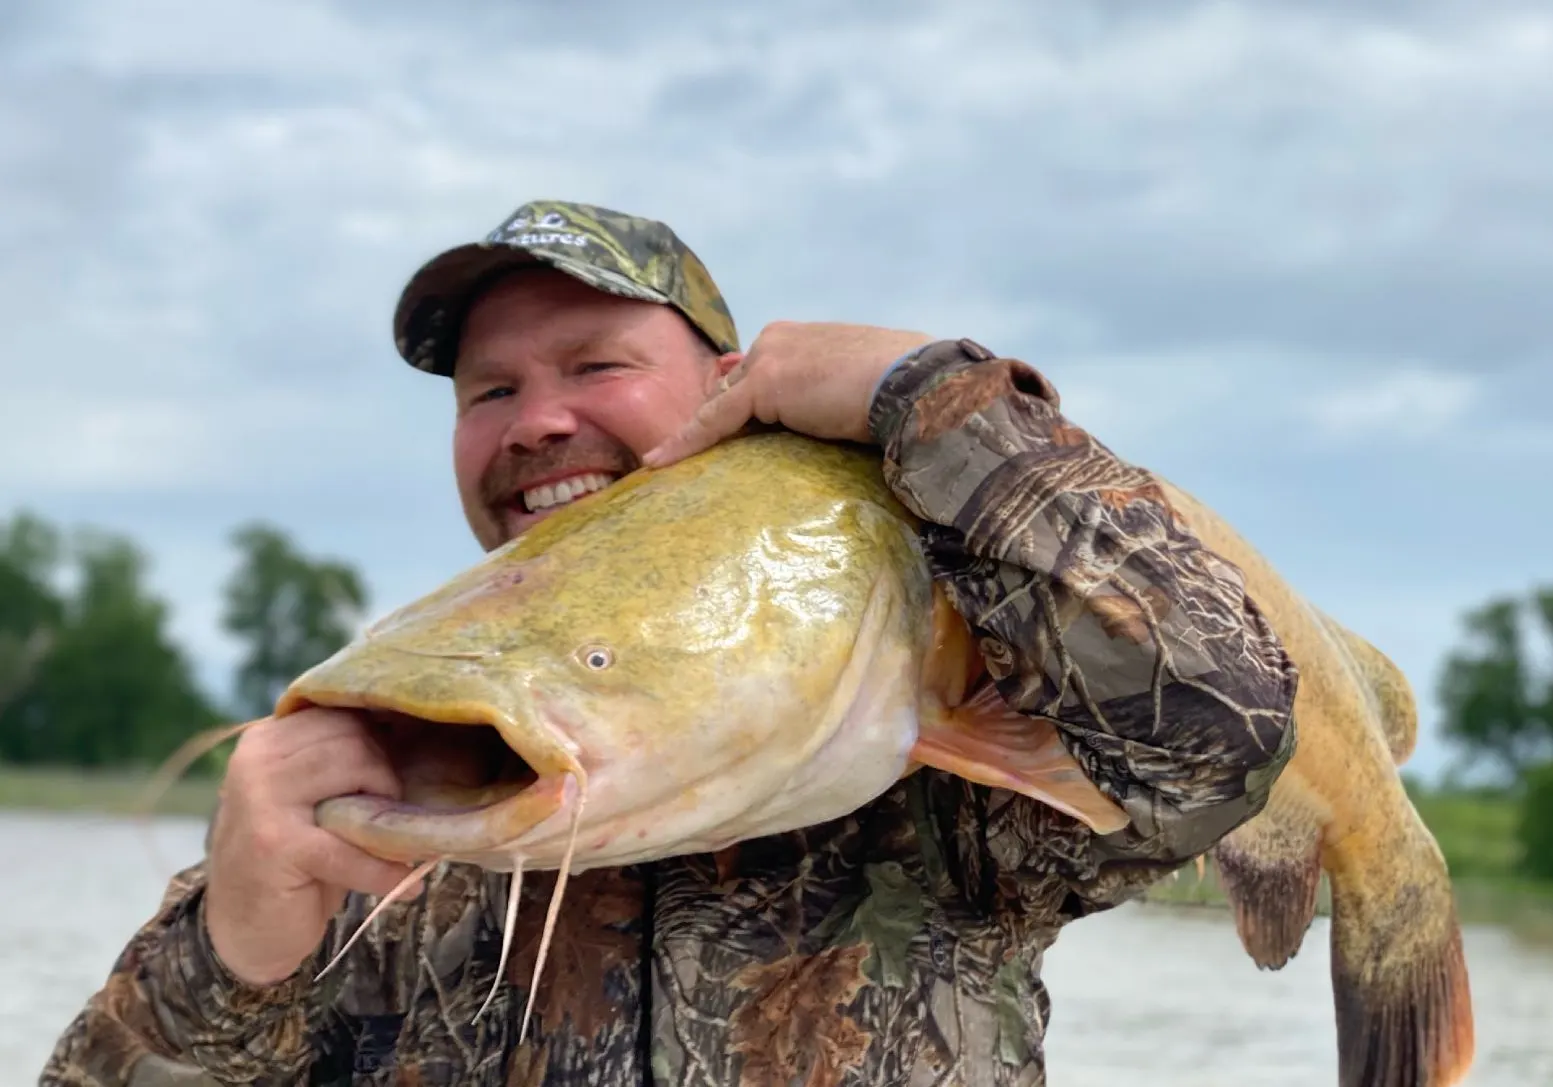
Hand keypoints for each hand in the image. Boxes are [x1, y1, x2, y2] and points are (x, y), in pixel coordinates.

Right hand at [203, 707, 421, 985]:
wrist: (243, 930)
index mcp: (264, 739)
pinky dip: (385, 868)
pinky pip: (352, 846)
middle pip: (353, 739)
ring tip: (389, 841)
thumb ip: (338, 762)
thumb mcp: (307, 798)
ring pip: (356, 772)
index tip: (399, 768)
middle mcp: (256, 760)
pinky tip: (404, 882)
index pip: (339, 713)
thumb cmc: (289, 858)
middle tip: (389, 816)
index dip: (379, 739)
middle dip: (384, 776)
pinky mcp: (276, 844)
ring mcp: (261, 799)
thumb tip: (410, 732)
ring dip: (385, 813)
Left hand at [643, 320, 932, 466]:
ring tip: (669, 460)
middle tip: (688, 450)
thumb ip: (828, 395)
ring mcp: (769, 359)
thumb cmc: (905, 390)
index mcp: (801, 336)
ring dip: (699, 432)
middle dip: (715, 417)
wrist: (917, 384)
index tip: (720, 421)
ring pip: (721, 404)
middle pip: (732, 386)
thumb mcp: (861, 387)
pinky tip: (660, 462)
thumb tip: (830, 416)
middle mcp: (778, 338)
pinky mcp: (764, 384)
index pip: (757, 371)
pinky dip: (685, 441)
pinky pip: (714, 420)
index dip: (737, 401)